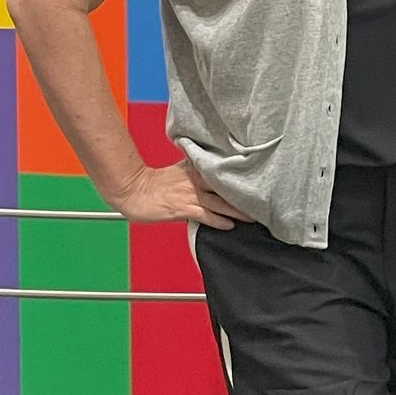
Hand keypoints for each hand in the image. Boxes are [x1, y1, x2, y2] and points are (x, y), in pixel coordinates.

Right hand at [111, 162, 252, 228]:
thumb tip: (214, 172)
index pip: (222, 171)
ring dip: (238, 211)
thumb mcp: (179, 170)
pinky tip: (230, 225)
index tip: (259, 181)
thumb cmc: (154, 183)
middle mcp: (196, 180)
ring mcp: (190, 195)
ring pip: (221, 202)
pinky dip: (219, 221)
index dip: (241, 177)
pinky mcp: (184, 208)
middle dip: (245, 195)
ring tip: (254, 217)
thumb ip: (197, 170)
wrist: (132, 190)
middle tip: (263, 201)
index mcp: (195, 168)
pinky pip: (206, 215)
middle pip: (227, 187)